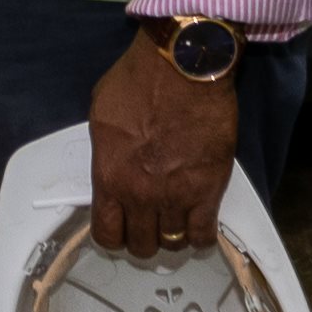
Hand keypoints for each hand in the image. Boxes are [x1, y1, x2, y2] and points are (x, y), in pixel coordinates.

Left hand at [83, 29, 235, 256]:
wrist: (183, 66)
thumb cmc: (138, 80)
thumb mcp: (101, 115)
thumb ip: (106, 151)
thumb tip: (112, 165)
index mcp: (110, 177)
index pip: (106, 234)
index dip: (114, 235)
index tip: (122, 226)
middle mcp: (141, 196)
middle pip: (141, 244)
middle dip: (144, 237)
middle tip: (151, 221)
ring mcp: (177, 196)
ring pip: (173, 242)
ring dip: (172, 235)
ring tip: (175, 219)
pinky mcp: (210, 189)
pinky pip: (204, 234)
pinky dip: (200, 235)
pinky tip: (199, 221)